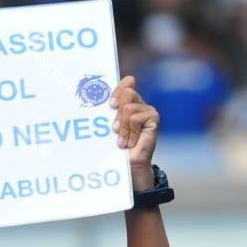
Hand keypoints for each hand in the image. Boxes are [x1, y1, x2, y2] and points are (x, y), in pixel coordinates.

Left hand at [109, 76, 158, 191]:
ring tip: (122, 140)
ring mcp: (148, 110)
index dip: (119, 88)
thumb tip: (92, 95)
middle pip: (127, 92)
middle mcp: (139, 103)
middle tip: (115, 129)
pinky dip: (130, 132)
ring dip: (122, 128)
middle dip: (117, 113)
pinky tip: (131, 142)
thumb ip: (107, 111)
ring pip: (128, 108)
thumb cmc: (114, 145)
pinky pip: (135, 118)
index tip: (110, 105)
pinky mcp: (153, 118)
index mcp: (127, 102)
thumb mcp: (107, 125)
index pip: (127, 82)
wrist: (127, 163)